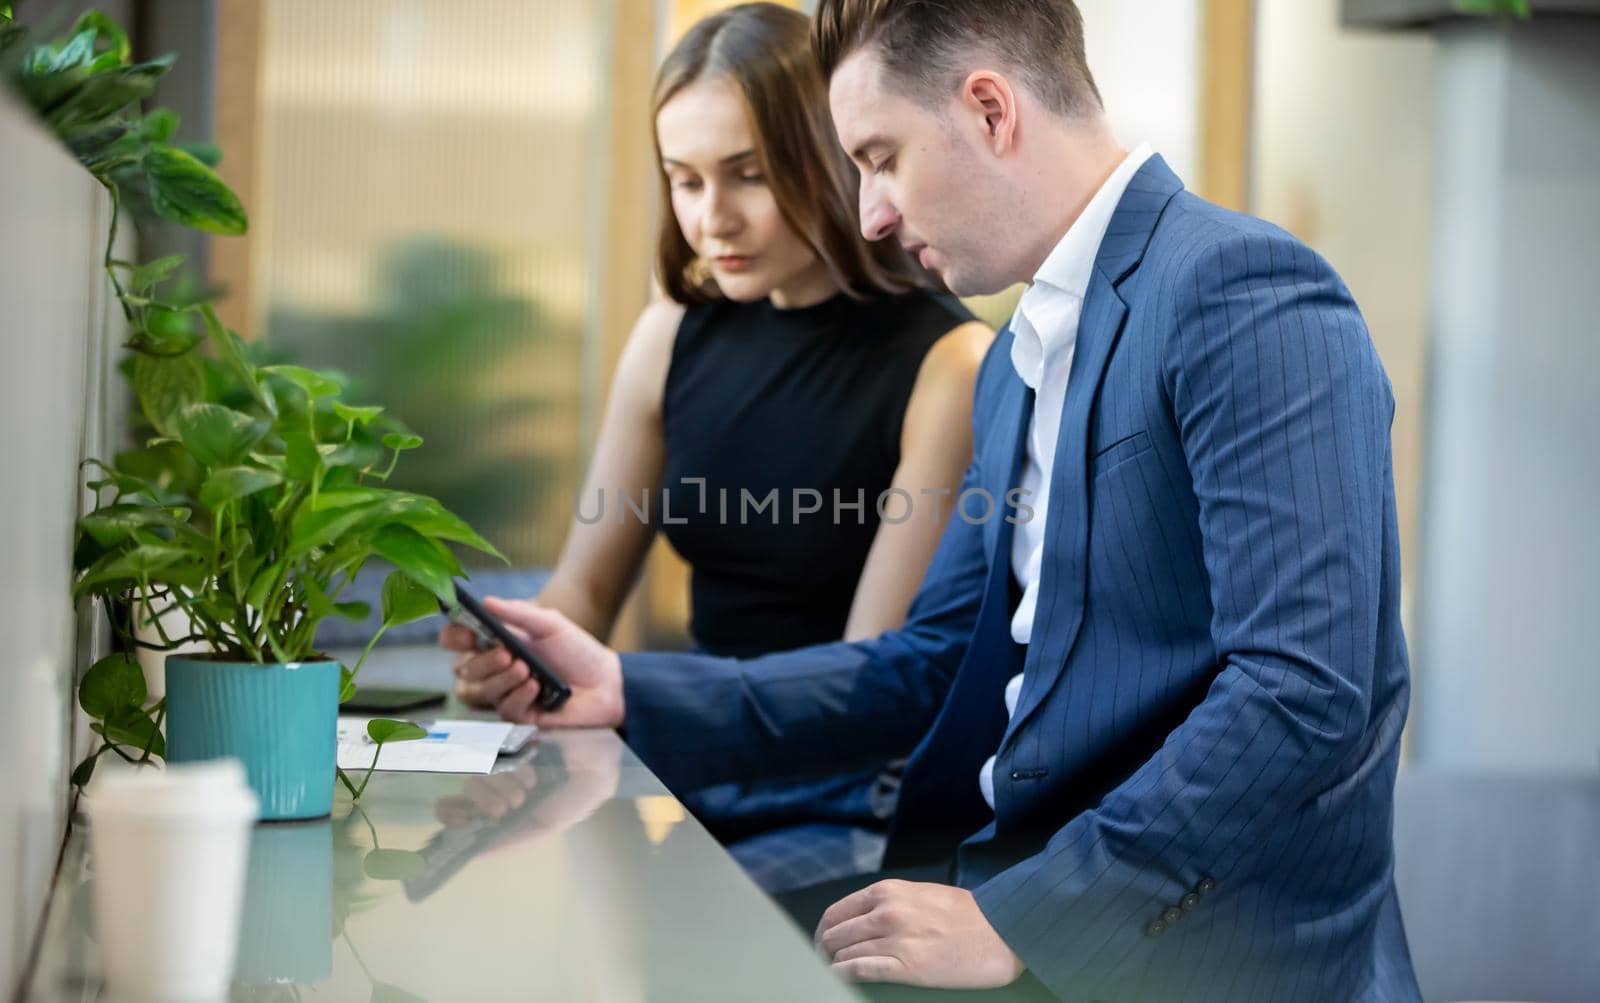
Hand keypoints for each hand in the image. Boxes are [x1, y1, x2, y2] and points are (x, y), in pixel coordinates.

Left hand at [433, 740, 621, 852]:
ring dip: (502, 783)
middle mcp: (497, 781)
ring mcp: (504, 757)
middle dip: (485, 800)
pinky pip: (497, 750)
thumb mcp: (545, 826)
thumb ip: (512, 839)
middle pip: (468, 789)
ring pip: (480, 769)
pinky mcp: (514, 738)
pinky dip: (513, 765)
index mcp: (500, 805)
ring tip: (529, 787)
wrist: (598, 765)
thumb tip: (476, 852)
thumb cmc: (575, 798)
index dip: (451, 811)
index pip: (461, 807)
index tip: (457, 815)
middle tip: (510, 805)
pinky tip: (532, 772)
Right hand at [439, 597, 623, 727]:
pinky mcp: (518, 716)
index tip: (469, 634)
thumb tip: (487, 602)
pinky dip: (517, 696)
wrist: (606, 682)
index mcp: (495, 642)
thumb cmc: (577, 651)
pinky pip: (503, 710)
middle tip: (509, 654)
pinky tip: (536, 689)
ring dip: (500, 680)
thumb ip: (518, 613)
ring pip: (476, 693)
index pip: (456, 640)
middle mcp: (493, 669)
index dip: (454, 637)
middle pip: (461, 670)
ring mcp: (504, 693)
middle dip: (483, 662)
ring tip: (526, 670)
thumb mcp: (550, 624)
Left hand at [815, 879, 1024, 988]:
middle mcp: (886, 912)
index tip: (822, 943)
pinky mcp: (906, 966)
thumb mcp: (921, 894)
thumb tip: (863, 918)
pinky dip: (843, 976)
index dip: (824, 931)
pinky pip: (859, 971)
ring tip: (830, 974)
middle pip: (834, 934)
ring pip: (843, 953)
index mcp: (888, 892)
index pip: (837, 912)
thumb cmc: (967, 914)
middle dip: (823, 951)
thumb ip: (890, 902)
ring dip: (832, 966)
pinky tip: (840, 981)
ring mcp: (895, 939)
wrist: (1000, 932)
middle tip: (822, 963)